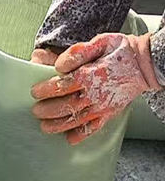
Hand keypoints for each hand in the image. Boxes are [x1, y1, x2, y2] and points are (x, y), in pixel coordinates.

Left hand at [30, 33, 161, 144]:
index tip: (34, 92)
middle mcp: (97, 93)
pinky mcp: (109, 113)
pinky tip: (69, 139)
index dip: (47, 89)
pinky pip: (94, 128)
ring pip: (77, 119)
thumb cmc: (120, 51)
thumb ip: (77, 53)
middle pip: (67, 105)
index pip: (64, 84)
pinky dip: (81, 135)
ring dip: (58, 125)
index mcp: (92, 74)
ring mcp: (103, 106)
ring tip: (45, 126)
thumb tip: (59, 65)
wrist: (145, 64)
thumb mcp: (100, 42)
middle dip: (48, 110)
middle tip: (36, 111)